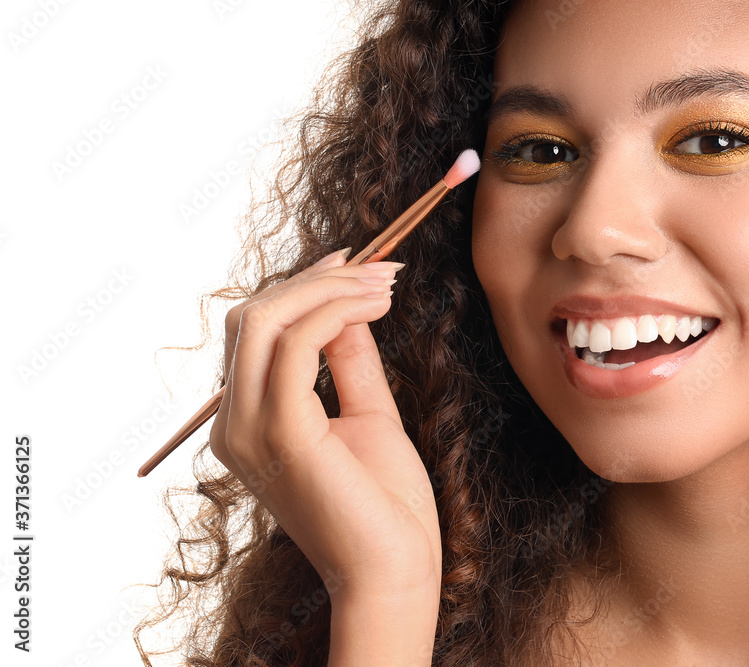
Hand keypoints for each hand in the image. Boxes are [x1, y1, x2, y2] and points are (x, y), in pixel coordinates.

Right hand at [209, 248, 442, 600]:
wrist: (395, 569)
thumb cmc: (384, 503)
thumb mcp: (366, 414)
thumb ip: (348, 361)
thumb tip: (346, 307)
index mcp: (246, 422)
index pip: (254, 332)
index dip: (303, 288)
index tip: (356, 265)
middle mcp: (234, 424)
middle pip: (254, 316)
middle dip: (319, 280)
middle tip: (382, 270)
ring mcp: (250, 428)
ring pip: (267, 320)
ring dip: (330, 290)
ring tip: (386, 285)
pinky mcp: (281, 432)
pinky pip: (297, 346)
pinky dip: (335, 313)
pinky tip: (374, 308)